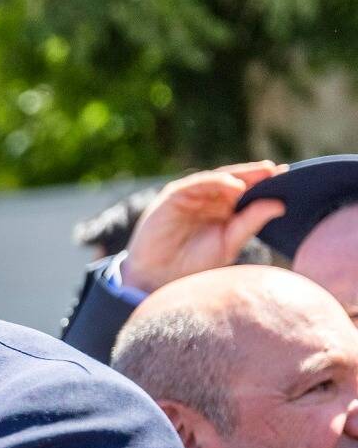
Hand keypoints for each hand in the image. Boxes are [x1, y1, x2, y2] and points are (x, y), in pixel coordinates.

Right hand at [122, 161, 288, 292]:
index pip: (249, 194)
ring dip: (242, 174)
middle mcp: (208, 200)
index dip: (268, 186)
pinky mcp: (174, 195)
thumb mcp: (229, 243)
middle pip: (237, 181)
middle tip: (281, 171)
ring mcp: (191, 196)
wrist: (157, 277)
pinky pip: (198, 183)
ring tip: (265, 173)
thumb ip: (250, 223)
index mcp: (224, 212)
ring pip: (220, 178)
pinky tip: (236, 185)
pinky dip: (217, 181)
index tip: (291, 180)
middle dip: (259, 175)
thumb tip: (280, 205)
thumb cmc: (192, 264)